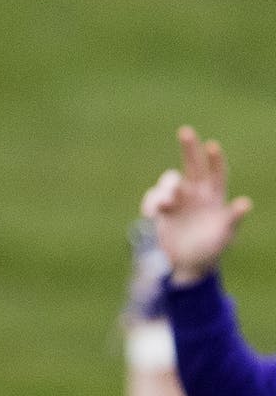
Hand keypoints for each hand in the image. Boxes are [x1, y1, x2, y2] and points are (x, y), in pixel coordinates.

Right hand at [142, 125, 252, 284]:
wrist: (185, 264)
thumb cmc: (210, 249)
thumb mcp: (225, 236)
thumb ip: (233, 219)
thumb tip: (245, 203)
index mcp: (214, 197)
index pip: (216, 174)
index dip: (214, 160)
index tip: (212, 146)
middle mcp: (195, 194)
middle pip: (192, 166)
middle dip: (189, 148)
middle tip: (185, 131)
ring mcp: (177, 200)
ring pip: (170, 181)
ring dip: (166, 189)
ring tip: (164, 206)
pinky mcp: (160, 209)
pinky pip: (153, 197)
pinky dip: (151, 203)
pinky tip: (152, 215)